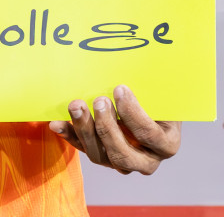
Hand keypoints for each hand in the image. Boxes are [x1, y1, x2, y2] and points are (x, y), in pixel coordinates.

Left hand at [48, 84, 180, 174]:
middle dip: (107, 128)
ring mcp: (121, 162)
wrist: (148, 107)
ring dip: (84, 130)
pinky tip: (57, 123)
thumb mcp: (161, 92)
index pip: (149, 134)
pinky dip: (69, 135)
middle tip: (99, 101)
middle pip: (122, 154)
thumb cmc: (156, 97)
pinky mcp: (101, 156)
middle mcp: (146, 160)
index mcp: (166, 144)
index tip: (119, 89)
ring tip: (76, 106)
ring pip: (100, 156)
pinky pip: (82, 149)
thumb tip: (137, 61)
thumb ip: (152, 86)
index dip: (133, 113)